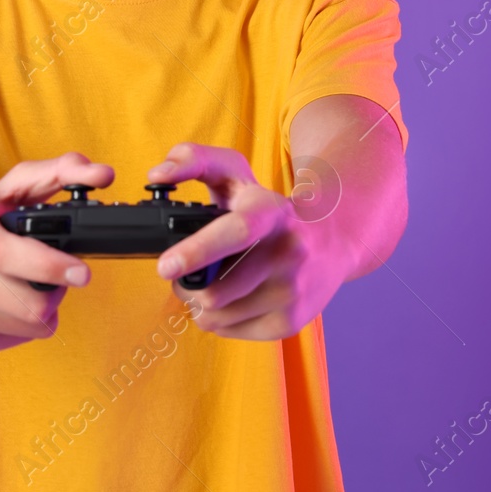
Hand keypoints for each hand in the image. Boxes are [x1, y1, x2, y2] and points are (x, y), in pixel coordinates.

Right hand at [0, 152, 112, 353]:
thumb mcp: (11, 187)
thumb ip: (60, 172)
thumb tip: (102, 174)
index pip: (7, 255)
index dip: (49, 266)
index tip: (82, 272)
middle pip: (28, 305)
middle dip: (57, 291)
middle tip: (60, 274)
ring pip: (29, 327)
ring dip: (45, 308)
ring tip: (34, 285)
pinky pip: (18, 341)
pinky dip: (26, 325)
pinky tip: (14, 304)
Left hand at [148, 143, 354, 340]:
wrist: (333, 238)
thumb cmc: (269, 208)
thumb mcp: (236, 173)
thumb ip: (194, 159)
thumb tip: (157, 175)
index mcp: (271, 212)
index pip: (236, 232)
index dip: (197, 251)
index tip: (165, 266)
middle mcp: (288, 252)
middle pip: (216, 292)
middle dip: (186, 287)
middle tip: (180, 274)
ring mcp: (293, 290)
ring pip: (217, 316)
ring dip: (199, 305)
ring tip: (207, 285)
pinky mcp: (293, 320)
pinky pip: (231, 332)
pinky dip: (219, 320)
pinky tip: (230, 299)